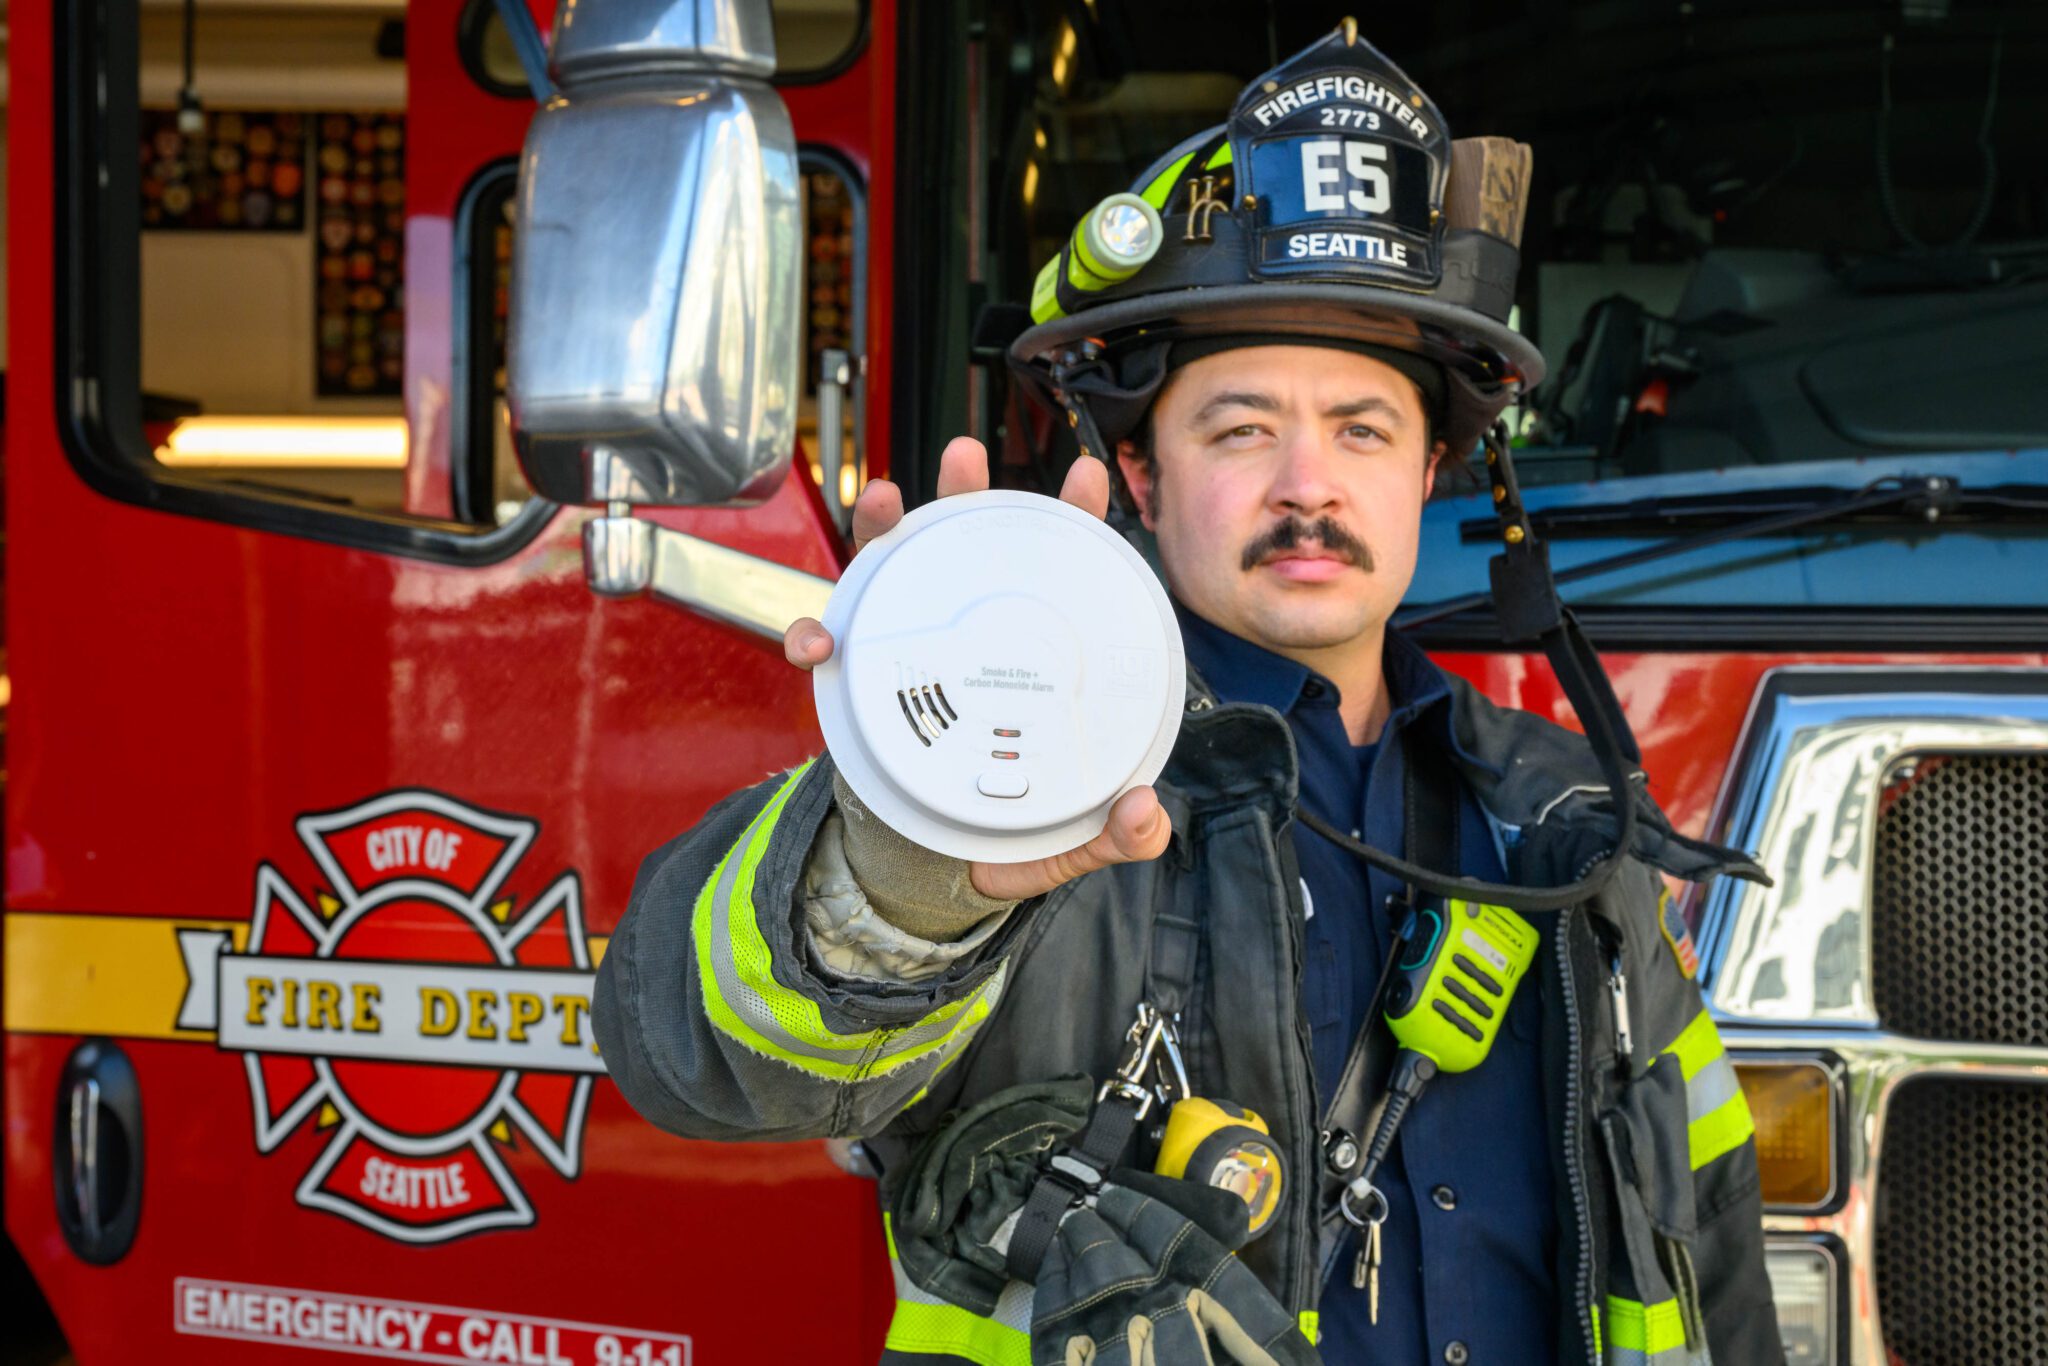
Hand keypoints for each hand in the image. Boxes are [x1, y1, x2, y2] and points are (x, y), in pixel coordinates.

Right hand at [784, 436, 1172, 898]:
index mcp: (1028, 662)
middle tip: (964, 458)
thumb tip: (1145, 809)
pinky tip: (819, 643)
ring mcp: (910, 659)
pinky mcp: (858, 687)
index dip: (1072, 521)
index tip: (1085, 475)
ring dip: (881, 528)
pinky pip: (827, 648)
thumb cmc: (1006, 840)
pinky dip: (814, 635)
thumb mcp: (1075, 841)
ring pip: (890, 573)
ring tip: (885, 503)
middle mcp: (966, 643)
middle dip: (962, 491)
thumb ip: (1120, 833)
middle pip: (964, 548)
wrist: (930, 875)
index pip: (1056, 578)